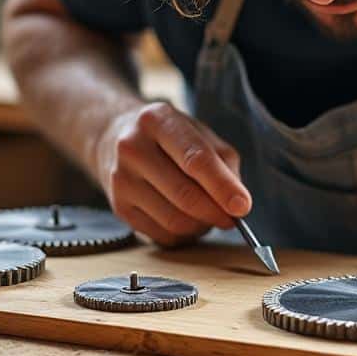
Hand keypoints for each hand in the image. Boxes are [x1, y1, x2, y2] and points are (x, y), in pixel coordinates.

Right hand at [97, 101, 251, 246]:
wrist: (114, 139)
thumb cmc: (168, 137)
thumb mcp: (199, 133)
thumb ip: (224, 163)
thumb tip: (237, 203)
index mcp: (157, 120)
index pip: (195, 159)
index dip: (222, 186)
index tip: (242, 206)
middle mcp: (133, 148)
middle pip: (184, 194)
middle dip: (216, 212)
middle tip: (232, 218)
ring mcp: (121, 180)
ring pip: (174, 220)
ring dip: (201, 225)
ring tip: (208, 215)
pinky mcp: (119, 207)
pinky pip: (162, 235)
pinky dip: (184, 235)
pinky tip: (188, 220)